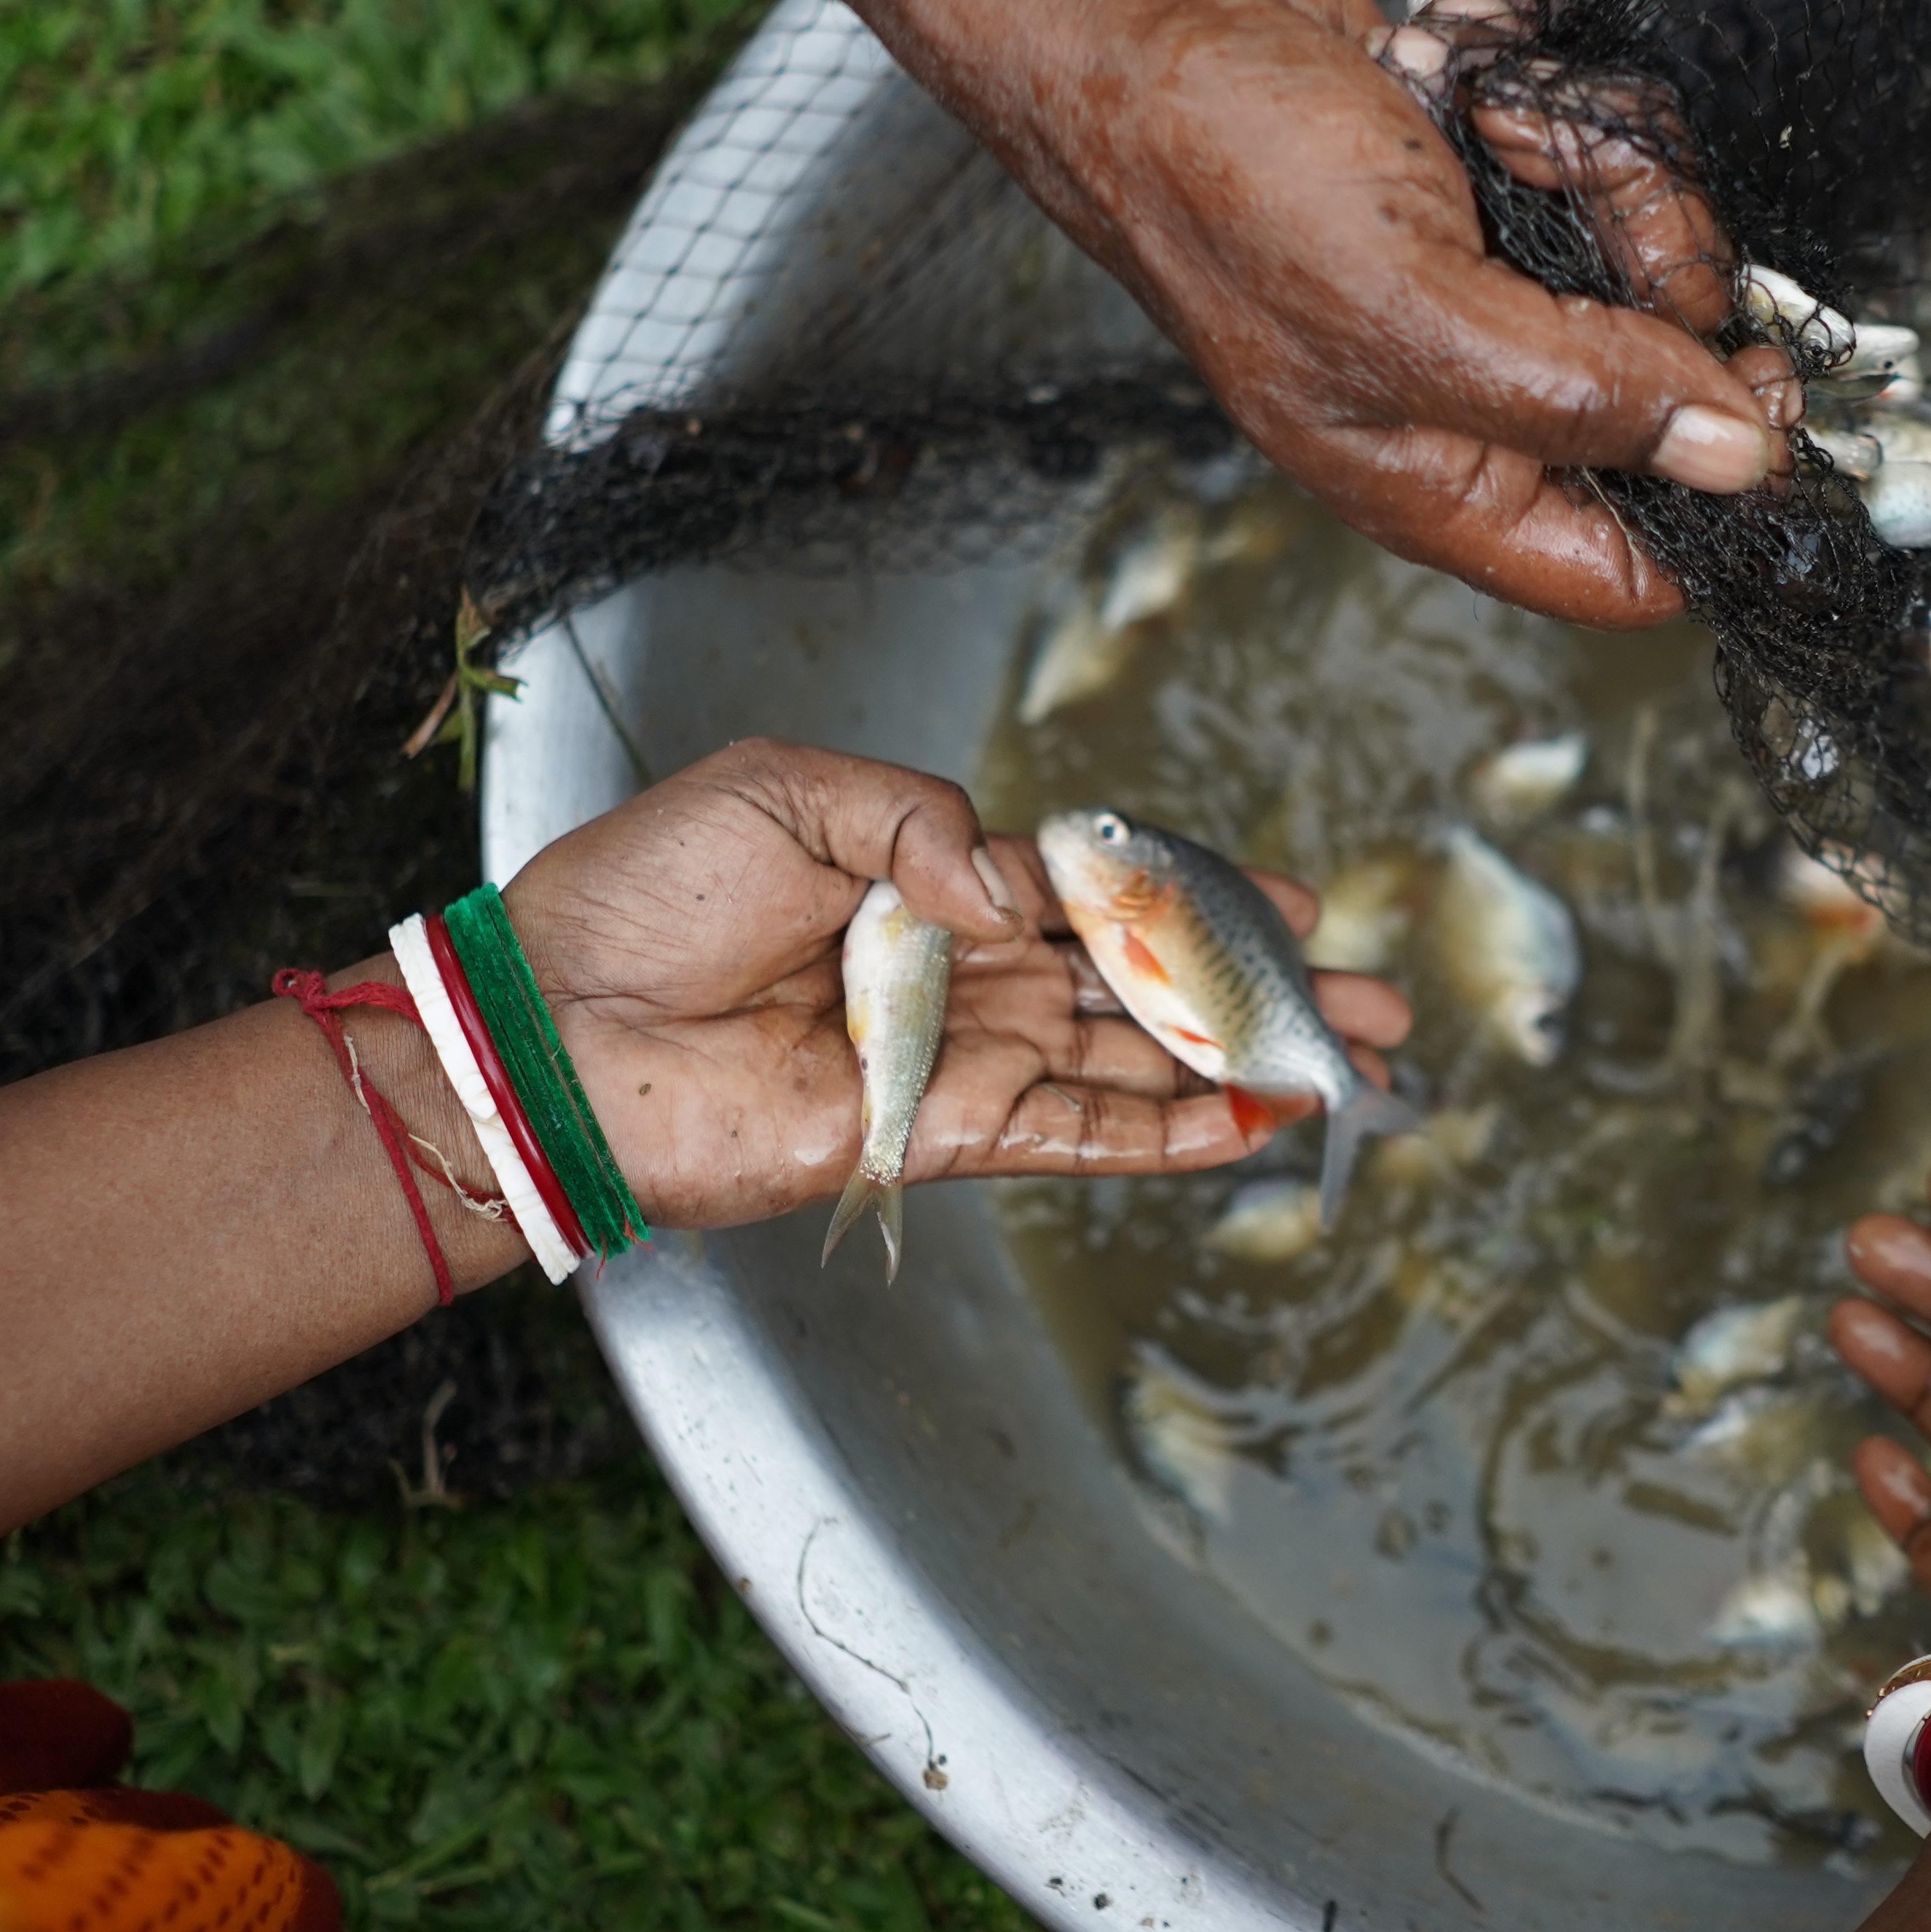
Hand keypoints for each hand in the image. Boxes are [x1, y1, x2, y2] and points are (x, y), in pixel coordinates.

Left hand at [497, 739, 1408, 1229]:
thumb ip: (922, 822)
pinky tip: (1245, 1127)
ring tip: (1350, 1070)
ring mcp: (957, 1057)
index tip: (1299, 903)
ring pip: (1134, 1064)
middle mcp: (962, 972)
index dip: (1201, 895)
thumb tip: (1024, 891)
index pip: (1100, 889)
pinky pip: (1071, 1135)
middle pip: (1147, 983)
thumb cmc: (640, 897)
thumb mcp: (784, 794)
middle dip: (1263, 991)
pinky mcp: (932, 1133)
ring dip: (1244, 1068)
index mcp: (934, 882)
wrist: (554, 1024)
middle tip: (1376, 1005)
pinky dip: (1160, 1137)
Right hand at [982, 0, 1787, 629]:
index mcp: (1444, 483)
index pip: (1636, 566)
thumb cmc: (1224, 182)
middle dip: (1655, 274)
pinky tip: (1475, 93)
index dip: (1719, 495)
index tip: (1765, 384)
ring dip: (1598, 169)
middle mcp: (1477, 401)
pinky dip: (1558, 110)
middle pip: (1675, 387)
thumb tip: (1738, 460)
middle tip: (1592, 208)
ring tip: (1497, 129)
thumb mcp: (1416, 312)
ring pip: (1656, 254)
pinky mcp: (1501, 189)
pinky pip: (1608, 163)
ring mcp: (1493, 290)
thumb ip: (1587, 397)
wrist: (1149, 21)